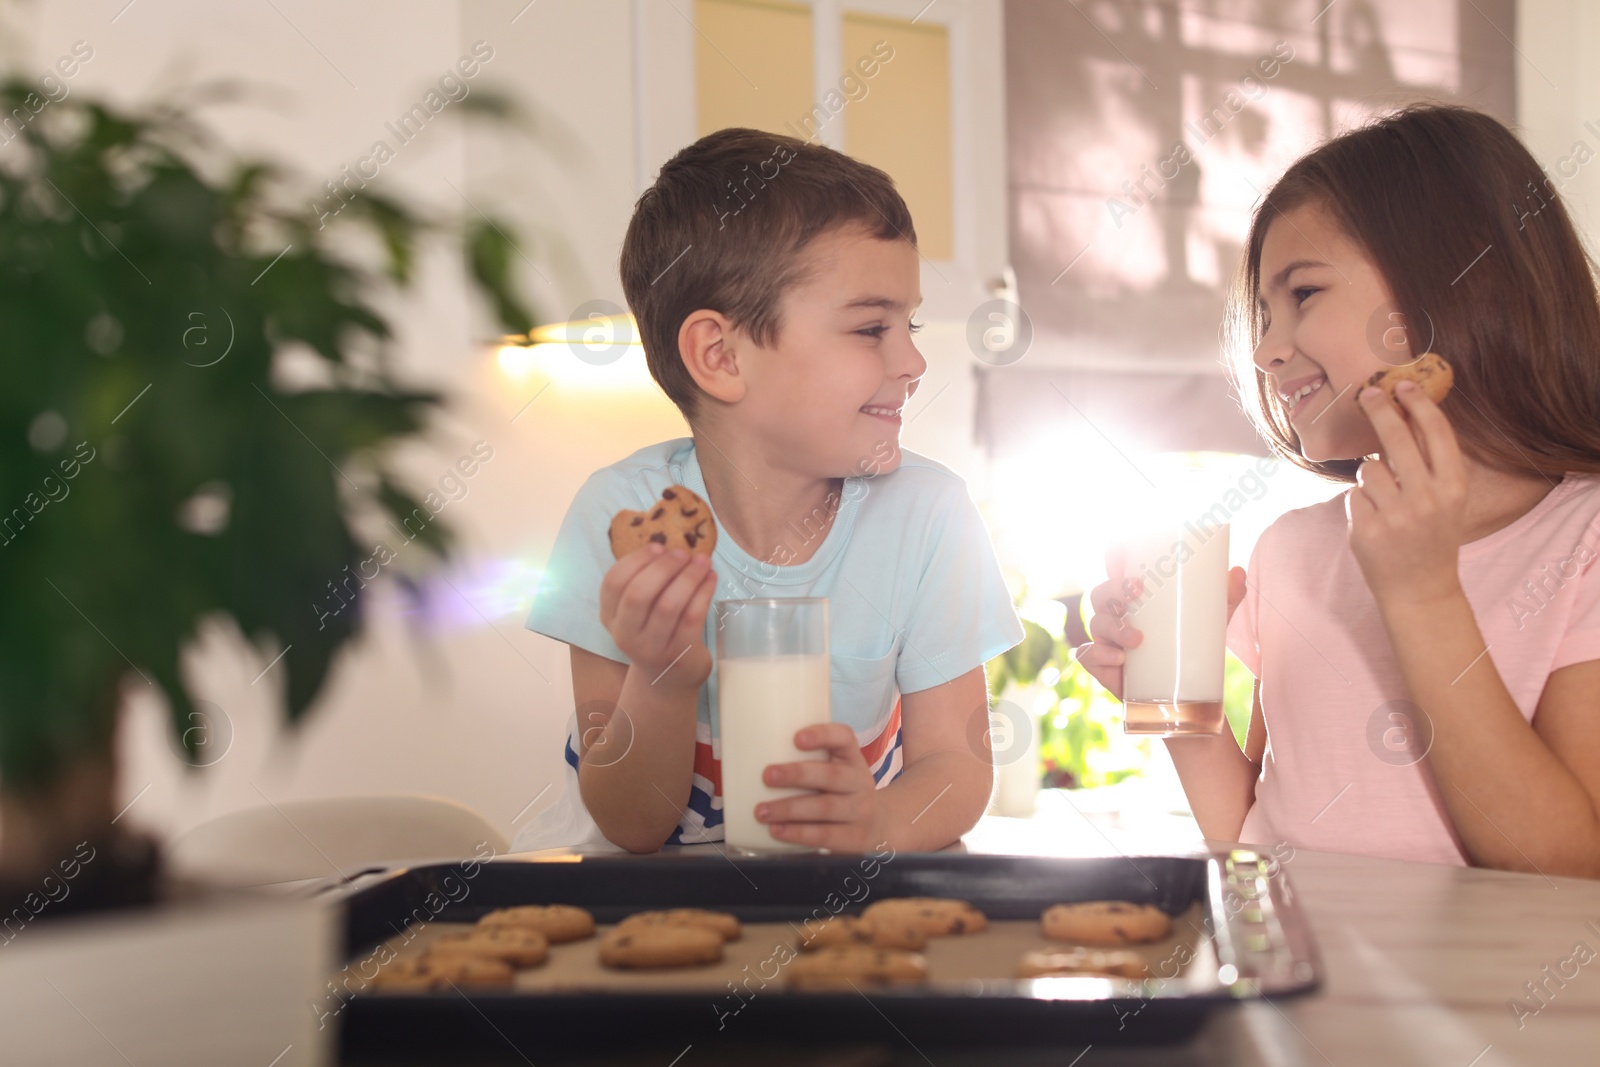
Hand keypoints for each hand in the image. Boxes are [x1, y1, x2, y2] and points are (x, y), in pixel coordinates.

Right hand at [599, 543, 717, 690]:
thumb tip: (669, 541)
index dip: (636, 560)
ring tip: (703, 561)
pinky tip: (711, 578)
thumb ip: (645, 579)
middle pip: (638, 594)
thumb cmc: (655, 630)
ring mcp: (651, 647)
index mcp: (610, 616)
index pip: (613, 582)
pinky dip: (703, 592)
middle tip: (683, 552)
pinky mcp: (678, 653)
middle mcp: (625, 633)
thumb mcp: (639, 610)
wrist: (668, 676)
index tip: (658, 545)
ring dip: (688, 577)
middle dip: (663, 567)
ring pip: (668, 605)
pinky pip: (692, 617)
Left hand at [754, 723, 883, 850]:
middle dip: (797, 774)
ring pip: (826, 807)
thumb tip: (750, 755)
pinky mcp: (855, 838)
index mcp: (852, 758)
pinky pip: (827, 836)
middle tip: (767, 775)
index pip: (844, 737)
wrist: (882, 824)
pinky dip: (800, 834)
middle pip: (832, 775)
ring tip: (761, 811)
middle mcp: (860, 782)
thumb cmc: (843, 791)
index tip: (796, 738)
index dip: (822, 735)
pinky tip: (778, 831)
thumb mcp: (837, 769)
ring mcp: (860, 811)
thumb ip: (806, 761)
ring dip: (790, 809)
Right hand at [1074, 547, 1246, 697]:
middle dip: (1114, 588)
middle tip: (1136, 590)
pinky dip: (1100, 655)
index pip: (1114, 569)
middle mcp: (1114, 614)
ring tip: (1138, 639)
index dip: (1111, 554)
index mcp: (1133, 598)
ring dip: (1114, 628)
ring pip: (1097, 623)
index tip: (1121, 550)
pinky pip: (1089, 656)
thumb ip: (1226, 596)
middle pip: (1101, 594)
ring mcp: (1105, 639)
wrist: (1182, 695)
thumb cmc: (1189, 647)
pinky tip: (1119, 659)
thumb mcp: (1211, 621)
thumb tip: (1238, 571)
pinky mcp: (1102, 665)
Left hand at [1349, 380, 1467, 605]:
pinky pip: (1353, 495)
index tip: (1403, 385)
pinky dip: (1360, 503)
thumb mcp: (1446, 501)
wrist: (1420, 589)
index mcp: (1453, 487)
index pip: (1436, 433)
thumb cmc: (1431, 537)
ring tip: (1385, 502)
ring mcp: (1396, 515)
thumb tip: (1406, 416)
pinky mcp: (1368, 529)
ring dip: (1370, 478)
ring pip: (1368, 469)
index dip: (1419, 405)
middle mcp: (1428, 498)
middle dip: (1380, 410)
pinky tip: (1375, 522)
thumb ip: (1429, 464)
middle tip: (1367, 392)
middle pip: (1396, 439)